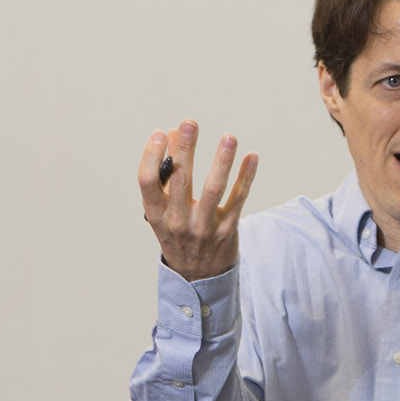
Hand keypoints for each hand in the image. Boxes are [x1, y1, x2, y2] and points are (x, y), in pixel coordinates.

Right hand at [138, 120, 257, 281]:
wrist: (197, 276)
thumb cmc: (178, 233)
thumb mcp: (164, 210)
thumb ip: (167, 173)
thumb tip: (173, 133)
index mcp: (157, 215)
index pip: (147, 182)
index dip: (151, 156)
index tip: (160, 133)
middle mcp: (178, 222)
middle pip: (180, 180)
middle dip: (185, 149)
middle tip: (189, 123)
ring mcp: (204, 227)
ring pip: (213, 189)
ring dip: (222, 161)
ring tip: (229, 138)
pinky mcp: (228, 230)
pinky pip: (238, 199)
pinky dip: (246, 177)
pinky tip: (252, 157)